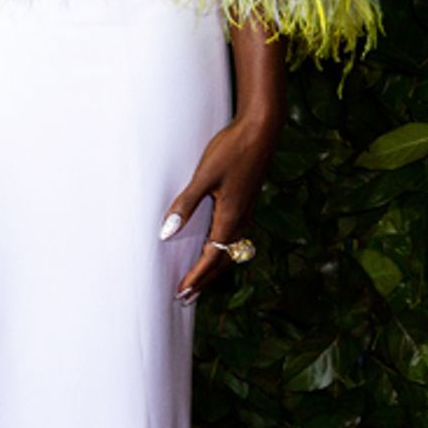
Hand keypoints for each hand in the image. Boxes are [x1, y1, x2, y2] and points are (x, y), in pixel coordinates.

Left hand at [160, 120, 277, 305]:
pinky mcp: (245, 202)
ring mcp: (245, 212)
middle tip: (186, 297)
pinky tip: (212, 248)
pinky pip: (232, 237)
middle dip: (204, 281)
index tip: (182, 293)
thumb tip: (167, 233)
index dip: (195, 277)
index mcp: (231, 218)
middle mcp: (241, 220)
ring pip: (229, 251)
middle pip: (222, 261)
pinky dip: (220, 252)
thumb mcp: (204, 177)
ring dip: (212, 269)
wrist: (261, 130)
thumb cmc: (232, 150)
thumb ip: (185, 205)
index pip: (211, 259)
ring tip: (198, 281)